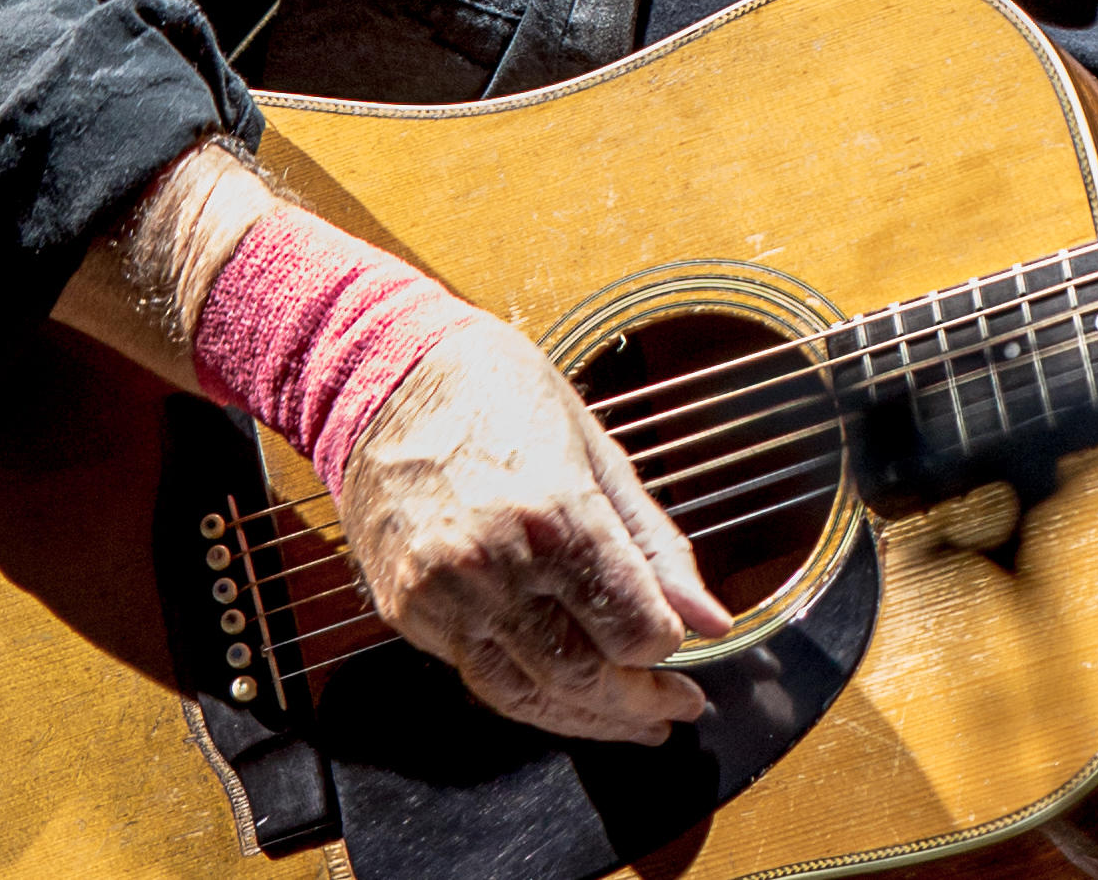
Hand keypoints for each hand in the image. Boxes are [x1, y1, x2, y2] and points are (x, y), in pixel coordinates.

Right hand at [338, 319, 736, 742]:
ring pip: (527, 694)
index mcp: (557, 516)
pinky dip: (529, 696)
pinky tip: (567, 696)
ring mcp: (445, 595)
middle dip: (639, 703)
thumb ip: (653, 545)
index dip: (665, 647)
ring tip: (634, 722)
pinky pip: (479, 677)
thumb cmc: (500, 395)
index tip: (681, 643)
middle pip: (583, 675)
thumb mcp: (598, 453)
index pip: (632, 629)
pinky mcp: (409, 611)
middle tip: (677, 706)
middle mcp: (496, 565)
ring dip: (589, 720)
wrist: (388, 376)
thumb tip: (708, 619)